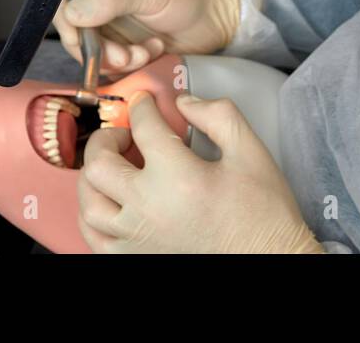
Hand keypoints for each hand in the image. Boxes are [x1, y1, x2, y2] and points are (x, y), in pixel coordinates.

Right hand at [53, 0, 240, 73]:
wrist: (218, 14)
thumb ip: (109, 1)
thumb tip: (73, 13)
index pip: (66, 5)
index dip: (70, 26)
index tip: (85, 41)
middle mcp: (101, 6)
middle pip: (78, 37)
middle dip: (100, 51)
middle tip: (124, 56)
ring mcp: (114, 30)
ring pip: (96, 56)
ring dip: (119, 60)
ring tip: (145, 52)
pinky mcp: (128, 51)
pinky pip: (116, 68)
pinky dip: (133, 66)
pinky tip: (154, 51)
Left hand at [76, 89, 323, 253]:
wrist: (270, 260)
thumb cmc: (263, 211)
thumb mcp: (251, 152)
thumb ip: (218, 115)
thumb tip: (183, 102)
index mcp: (178, 177)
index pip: (144, 127)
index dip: (143, 106)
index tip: (146, 101)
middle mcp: (148, 208)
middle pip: (100, 163)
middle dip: (107, 137)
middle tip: (125, 132)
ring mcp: (137, 239)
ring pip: (89, 201)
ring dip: (94, 175)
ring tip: (114, 164)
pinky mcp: (135, 258)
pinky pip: (93, 236)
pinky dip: (91, 214)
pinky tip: (109, 200)